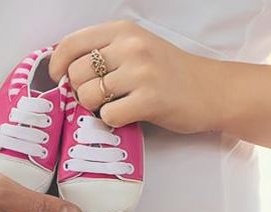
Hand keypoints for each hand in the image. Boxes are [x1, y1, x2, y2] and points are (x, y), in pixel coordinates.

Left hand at [49, 20, 231, 133]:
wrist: (213, 90)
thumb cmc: (170, 72)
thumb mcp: (137, 47)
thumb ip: (104, 51)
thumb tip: (62, 69)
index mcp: (123, 31)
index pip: (71, 43)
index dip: (57, 64)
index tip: (59, 78)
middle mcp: (131, 47)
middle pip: (76, 74)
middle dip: (81, 91)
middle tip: (101, 97)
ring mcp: (141, 73)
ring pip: (88, 96)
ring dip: (96, 107)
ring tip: (118, 104)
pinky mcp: (150, 100)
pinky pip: (108, 116)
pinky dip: (113, 121)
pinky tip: (130, 114)